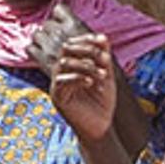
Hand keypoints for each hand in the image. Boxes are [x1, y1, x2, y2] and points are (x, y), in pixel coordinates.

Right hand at [44, 17, 121, 149]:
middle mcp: (62, 73)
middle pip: (65, 49)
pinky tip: (90, 83)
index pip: (73, 43)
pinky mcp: (58, 97)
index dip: (87, 39)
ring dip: (85, 65)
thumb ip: (104, 58)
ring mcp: (58, 85)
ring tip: (101, 75)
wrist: (101, 127)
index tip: (102, 41)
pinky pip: (62, 80)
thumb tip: (103, 36)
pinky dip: (78, 78)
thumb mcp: (106, 76)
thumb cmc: (102, 103)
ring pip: (63, 63)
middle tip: (103, 60)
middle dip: (86, 49)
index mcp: (72, 66)